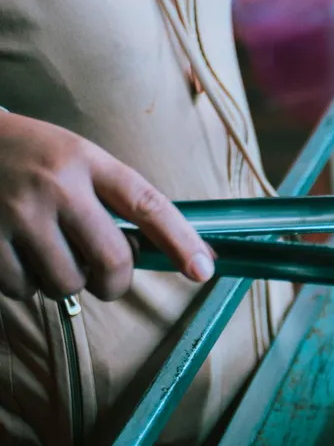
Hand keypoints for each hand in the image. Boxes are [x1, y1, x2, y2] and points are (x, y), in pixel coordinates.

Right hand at [0, 112, 212, 300]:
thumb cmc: (28, 156)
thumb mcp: (75, 157)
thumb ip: (111, 199)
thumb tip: (160, 252)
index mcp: (86, 161)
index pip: (147, 204)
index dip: (181, 241)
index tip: (203, 270)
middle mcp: (56, 185)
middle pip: (112, 260)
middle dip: (115, 282)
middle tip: (106, 279)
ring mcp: (18, 213)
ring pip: (67, 283)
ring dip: (64, 282)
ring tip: (47, 253)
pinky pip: (22, 289)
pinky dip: (24, 284)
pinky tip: (15, 255)